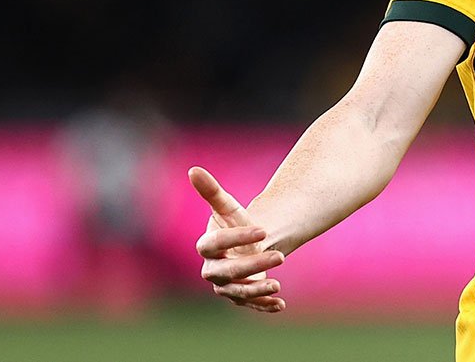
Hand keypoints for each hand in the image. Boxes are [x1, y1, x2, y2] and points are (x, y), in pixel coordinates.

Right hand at [190, 166, 286, 312]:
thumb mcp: (227, 207)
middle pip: (228, 271)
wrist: (246, 245)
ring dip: (257, 290)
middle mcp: (212, 269)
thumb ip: (211, 191)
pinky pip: (250, 304)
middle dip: (254, 264)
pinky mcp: (240, 296)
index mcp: (206, 246)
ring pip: (238, 291)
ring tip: (277, 284)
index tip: (263, 229)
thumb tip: (193, 169)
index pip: (215, 243)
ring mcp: (225, 285)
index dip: (237, 237)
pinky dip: (264, 306)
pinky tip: (280, 304)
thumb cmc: (235, 224)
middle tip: (281, 256)